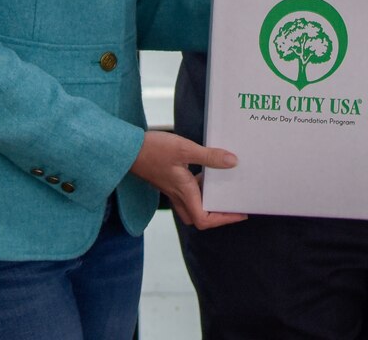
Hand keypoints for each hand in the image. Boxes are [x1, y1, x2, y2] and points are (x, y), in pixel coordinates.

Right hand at [130, 130, 245, 229]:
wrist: (127, 149)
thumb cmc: (153, 150)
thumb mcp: (185, 149)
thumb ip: (209, 156)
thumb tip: (233, 162)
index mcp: (184, 192)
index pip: (204, 220)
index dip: (224, 219)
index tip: (240, 213)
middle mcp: (178, 195)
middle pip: (198, 217)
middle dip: (217, 215)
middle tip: (233, 204)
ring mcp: (172, 189)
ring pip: (192, 205)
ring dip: (208, 202)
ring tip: (225, 188)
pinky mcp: (168, 181)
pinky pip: (187, 193)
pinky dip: (199, 188)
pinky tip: (206, 171)